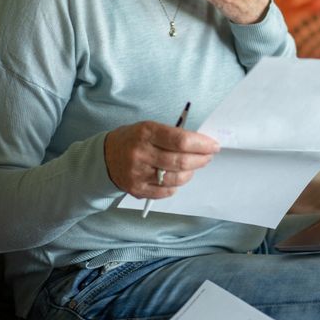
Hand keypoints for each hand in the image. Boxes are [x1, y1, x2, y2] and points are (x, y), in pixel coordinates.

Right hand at [103, 121, 219, 198]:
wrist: (105, 157)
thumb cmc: (133, 139)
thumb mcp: (149, 128)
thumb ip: (172, 135)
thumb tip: (201, 144)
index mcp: (146, 132)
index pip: (180, 140)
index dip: (201, 144)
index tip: (213, 145)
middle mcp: (141, 153)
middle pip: (180, 161)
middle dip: (201, 159)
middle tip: (208, 156)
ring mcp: (138, 173)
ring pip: (175, 179)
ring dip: (190, 173)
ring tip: (193, 167)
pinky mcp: (136, 189)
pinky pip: (166, 191)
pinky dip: (176, 185)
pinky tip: (176, 177)